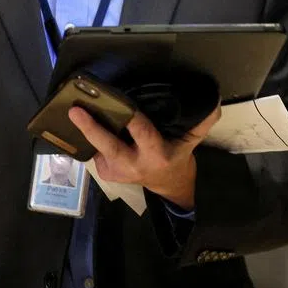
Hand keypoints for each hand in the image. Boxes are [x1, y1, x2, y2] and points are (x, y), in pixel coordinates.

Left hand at [70, 105, 221, 209]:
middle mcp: (132, 165)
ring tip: (73, 107)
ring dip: (83, 130)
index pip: (142, 132)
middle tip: (76, 110)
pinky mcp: (105, 173)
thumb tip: (214, 101)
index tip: (120, 102)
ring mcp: (116, 171)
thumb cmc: (176, 158)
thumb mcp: (190, 142)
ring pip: (96, 148)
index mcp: (155, 154)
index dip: (131, 117)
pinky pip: (93, 151)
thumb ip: (201, 123)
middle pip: (109, 145)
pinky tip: (80, 119)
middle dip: (91, 128)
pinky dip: (86, 136)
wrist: (166, 186)